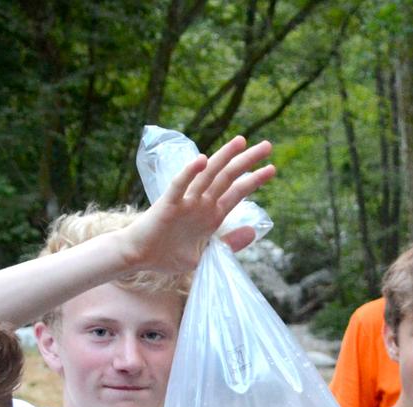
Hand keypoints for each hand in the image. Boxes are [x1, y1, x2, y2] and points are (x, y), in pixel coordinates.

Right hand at [117, 136, 276, 274]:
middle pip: (228, 177)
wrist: (139, 258)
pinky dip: (190, 172)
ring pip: (208, 175)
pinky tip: (202, 160)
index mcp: (212, 214)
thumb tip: (252, 231)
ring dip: (224, 157)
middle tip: (267, 145)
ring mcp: (186, 201)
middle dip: (247, 161)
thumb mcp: (205, 253)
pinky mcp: (168, 204)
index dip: (254, 180)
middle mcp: (201, 203)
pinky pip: (179, 185)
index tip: (272, 168)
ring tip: (241, 141)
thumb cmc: (169, 255)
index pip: (237, 192)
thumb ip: (228, 243)